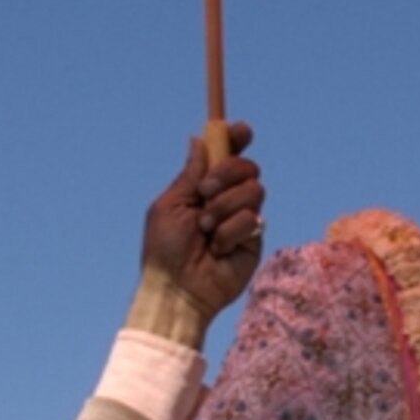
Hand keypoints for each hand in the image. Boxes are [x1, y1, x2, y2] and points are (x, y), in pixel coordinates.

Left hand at [136, 125, 266, 335]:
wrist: (178, 288)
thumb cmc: (165, 250)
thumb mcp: (171, 204)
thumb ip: (190, 173)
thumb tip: (198, 139)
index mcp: (202, 188)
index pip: (226, 155)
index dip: (236, 139)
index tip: (242, 130)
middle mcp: (226, 199)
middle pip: (247, 166)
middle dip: (227, 173)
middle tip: (205, 192)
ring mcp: (242, 218)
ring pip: (254, 189)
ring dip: (225, 207)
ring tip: (206, 230)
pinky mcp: (254, 239)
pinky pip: (254, 219)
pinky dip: (231, 231)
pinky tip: (218, 248)